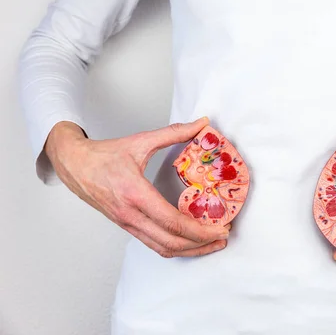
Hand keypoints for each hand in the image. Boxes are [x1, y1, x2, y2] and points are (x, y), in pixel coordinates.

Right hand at [45, 117, 229, 257]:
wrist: (73, 164)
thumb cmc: (103, 155)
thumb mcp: (140, 141)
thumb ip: (174, 132)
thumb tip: (202, 123)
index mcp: (135, 193)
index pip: (173, 221)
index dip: (200, 230)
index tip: (221, 228)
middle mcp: (131, 214)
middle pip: (172, 241)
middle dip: (201, 243)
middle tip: (223, 236)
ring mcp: (127, 224)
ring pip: (163, 248)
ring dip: (190, 250)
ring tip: (212, 243)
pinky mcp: (126, 227)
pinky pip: (153, 245)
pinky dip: (175, 248)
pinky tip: (190, 242)